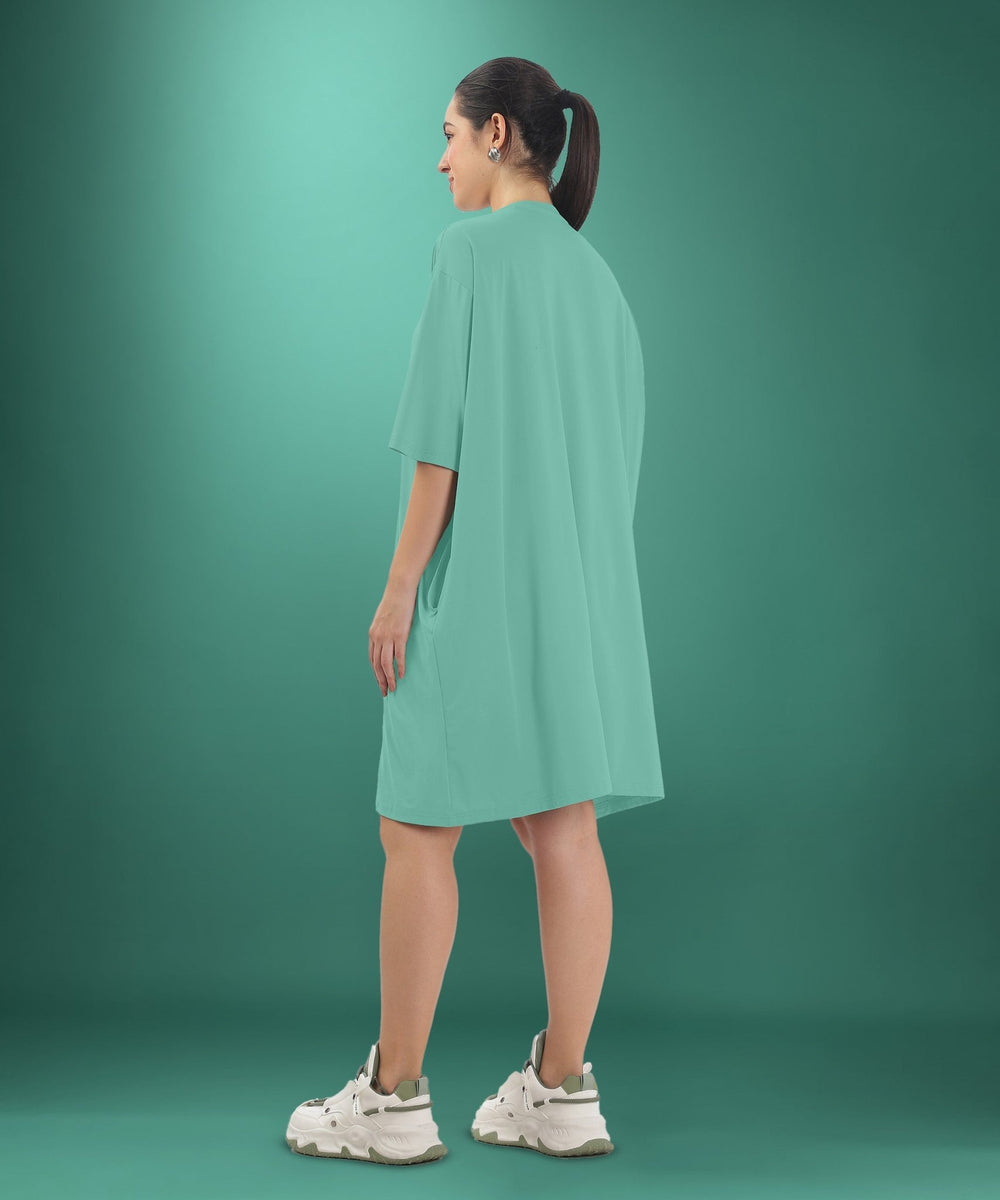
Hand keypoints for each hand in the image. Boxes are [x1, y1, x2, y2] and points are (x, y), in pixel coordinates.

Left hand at [369, 578, 416, 696]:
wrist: (399, 589)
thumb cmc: (395, 602)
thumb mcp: (384, 618)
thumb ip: (384, 631)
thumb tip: (389, 641)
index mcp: (372, 634)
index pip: (372, 659)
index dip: (375, 673)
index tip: (380, 682)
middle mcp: (377, 637)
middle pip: (376, 664)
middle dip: (380, 680)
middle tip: (385, 692)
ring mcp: (388, 636)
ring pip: (385, 663)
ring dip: (389, 678)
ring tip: (393, 688)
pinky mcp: (399, 634)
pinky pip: (398, 656)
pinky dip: (399, 667)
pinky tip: (401, 675)